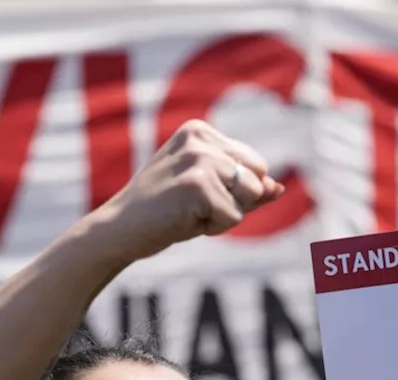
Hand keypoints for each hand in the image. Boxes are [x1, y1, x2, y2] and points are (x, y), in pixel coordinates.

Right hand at [92, 120, 283, 263]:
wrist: (118, 231)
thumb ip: (244, 188)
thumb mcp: (206, 193)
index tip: (194, 195)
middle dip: (234, 201)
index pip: (254, 165)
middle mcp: (201, 138)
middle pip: (257, 178)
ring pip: (249, 197)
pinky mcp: (198, 185)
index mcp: (200, 131)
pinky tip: (182, 221)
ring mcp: (199, 159)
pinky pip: (234, 217)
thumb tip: (279, 188)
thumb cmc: (160, 214)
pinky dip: (214, 228)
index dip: (233, 191)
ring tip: (188, 212)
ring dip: (225, 215)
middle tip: (190, 206)